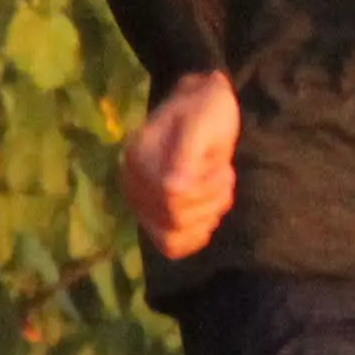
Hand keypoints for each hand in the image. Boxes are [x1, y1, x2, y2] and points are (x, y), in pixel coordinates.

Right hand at [122, 71, 239, 259]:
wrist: (203, 108)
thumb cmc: (206, 111)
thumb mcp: (204, 121)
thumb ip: (188, 153)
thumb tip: (173, 190)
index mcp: (137, 157)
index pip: (172, 196)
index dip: (205, 187)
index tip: (221, 164)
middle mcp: (131, 183)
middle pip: (176, 218)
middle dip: (212, 198)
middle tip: (223, 173)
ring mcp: (139, 203)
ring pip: (174, 235)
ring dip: (208, 214)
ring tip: (218, 187)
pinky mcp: (152, 219)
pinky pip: (171, 246)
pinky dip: (196, 234)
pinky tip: (208, 212)